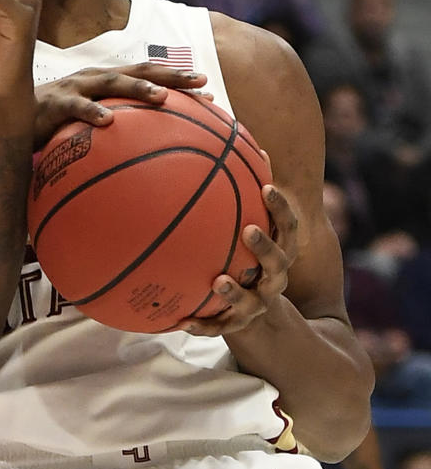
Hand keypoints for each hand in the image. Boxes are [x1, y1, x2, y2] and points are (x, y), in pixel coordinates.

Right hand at [32, 64, 209, 150]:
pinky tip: (109, 122)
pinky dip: (92, 113)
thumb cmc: (50, 129)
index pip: (146, 75)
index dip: (175, 78)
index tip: (207, 88)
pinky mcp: (53, 104)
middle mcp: (93, 78)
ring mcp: (74, 88)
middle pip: (139, 70)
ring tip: (162, 98)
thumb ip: (111, 138)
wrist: (6, 124)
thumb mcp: (85, 130)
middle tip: (201, 81)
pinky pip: (75, 108)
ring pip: (112, 83)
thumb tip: (144, 166)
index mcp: (104, 82)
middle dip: (170, 74)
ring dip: (138, 88)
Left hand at [177, 181, 297, 335]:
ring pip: (249, 301)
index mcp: (280, 252)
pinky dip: (199, 325)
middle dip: (265, 247)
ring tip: (220, 280)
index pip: (290, 227)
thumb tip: (228, 141)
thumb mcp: (250, 227)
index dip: (282, 208)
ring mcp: (255, 304)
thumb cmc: (247, 256)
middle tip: (249, 230)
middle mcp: (273, 279)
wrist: (255, 312)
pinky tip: (179, 321)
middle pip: (278, 264)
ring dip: (235, 291)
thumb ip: (241, 195)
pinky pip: (215, 327)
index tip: (267, 186)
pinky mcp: (233, 324)